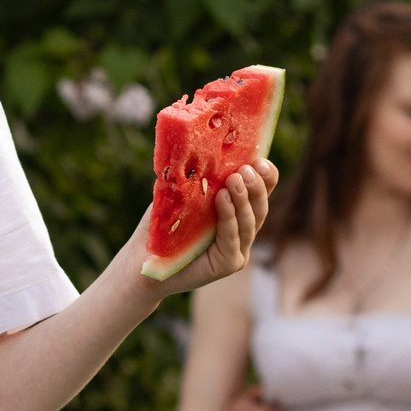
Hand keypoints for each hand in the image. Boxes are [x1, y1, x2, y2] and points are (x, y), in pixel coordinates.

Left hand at [141, 160, 279, 296]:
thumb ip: (201, 176)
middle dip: (256, 187)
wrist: (144, 257)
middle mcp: (242, 231)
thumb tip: (209, 146)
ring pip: (249, 223)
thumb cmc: (163, 224)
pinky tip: (223, 200)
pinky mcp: (228, 264)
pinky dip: (229, 218)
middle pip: (260, 208)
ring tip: (234, 180)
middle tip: (246, 170)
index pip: (260, 193)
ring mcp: (238, 250)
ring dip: (242, 199)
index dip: (266, 177)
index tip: (260, 161)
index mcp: (237, 212)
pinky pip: (232, 239)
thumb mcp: (183, 193)